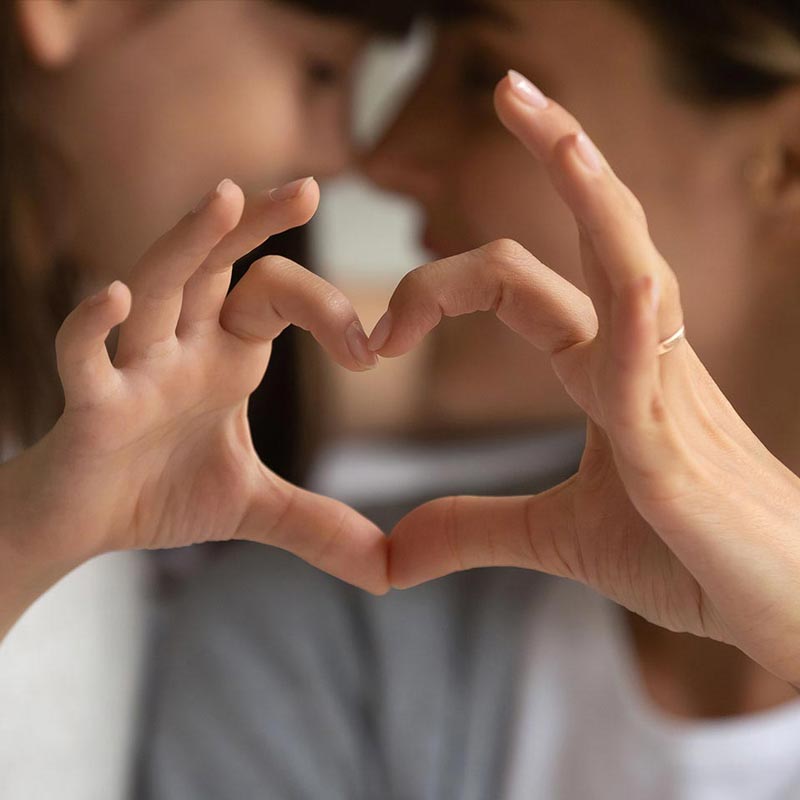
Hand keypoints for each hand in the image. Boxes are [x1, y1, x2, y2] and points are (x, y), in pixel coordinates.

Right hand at [1, 177, 387, 637]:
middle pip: (217, 266)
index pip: (275, 297)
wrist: (82, 527)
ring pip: (156, 288)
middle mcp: (182, 348)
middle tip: (312, 186)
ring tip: (225, 197)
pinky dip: (93, 328)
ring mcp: (133, 370)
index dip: (325, 312)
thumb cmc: (158, 494)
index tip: (368, 355)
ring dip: (186, 244)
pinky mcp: (88, 406)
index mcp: (225, 357)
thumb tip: (390, 570)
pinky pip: (84, 357)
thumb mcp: (254, 507)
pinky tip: (115, 297)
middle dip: (256, 226)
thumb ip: (317, 525)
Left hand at [376, 73, 799, 685]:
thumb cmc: (685, 557)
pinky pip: (660, 372)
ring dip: (598, 197)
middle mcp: (640, 359)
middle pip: (599, 235)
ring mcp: (668, 396)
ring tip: (553, 128)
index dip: (445, 287)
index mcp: (606, 369)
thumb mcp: (558, 538)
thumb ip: (473, 529)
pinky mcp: (680, 456)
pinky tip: (636, 285)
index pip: (523, 286)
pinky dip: (643, 325)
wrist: (780, 607)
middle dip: (559, 153)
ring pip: (634, 269)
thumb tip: (394, 553)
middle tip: (506, 87)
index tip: (382, 334)